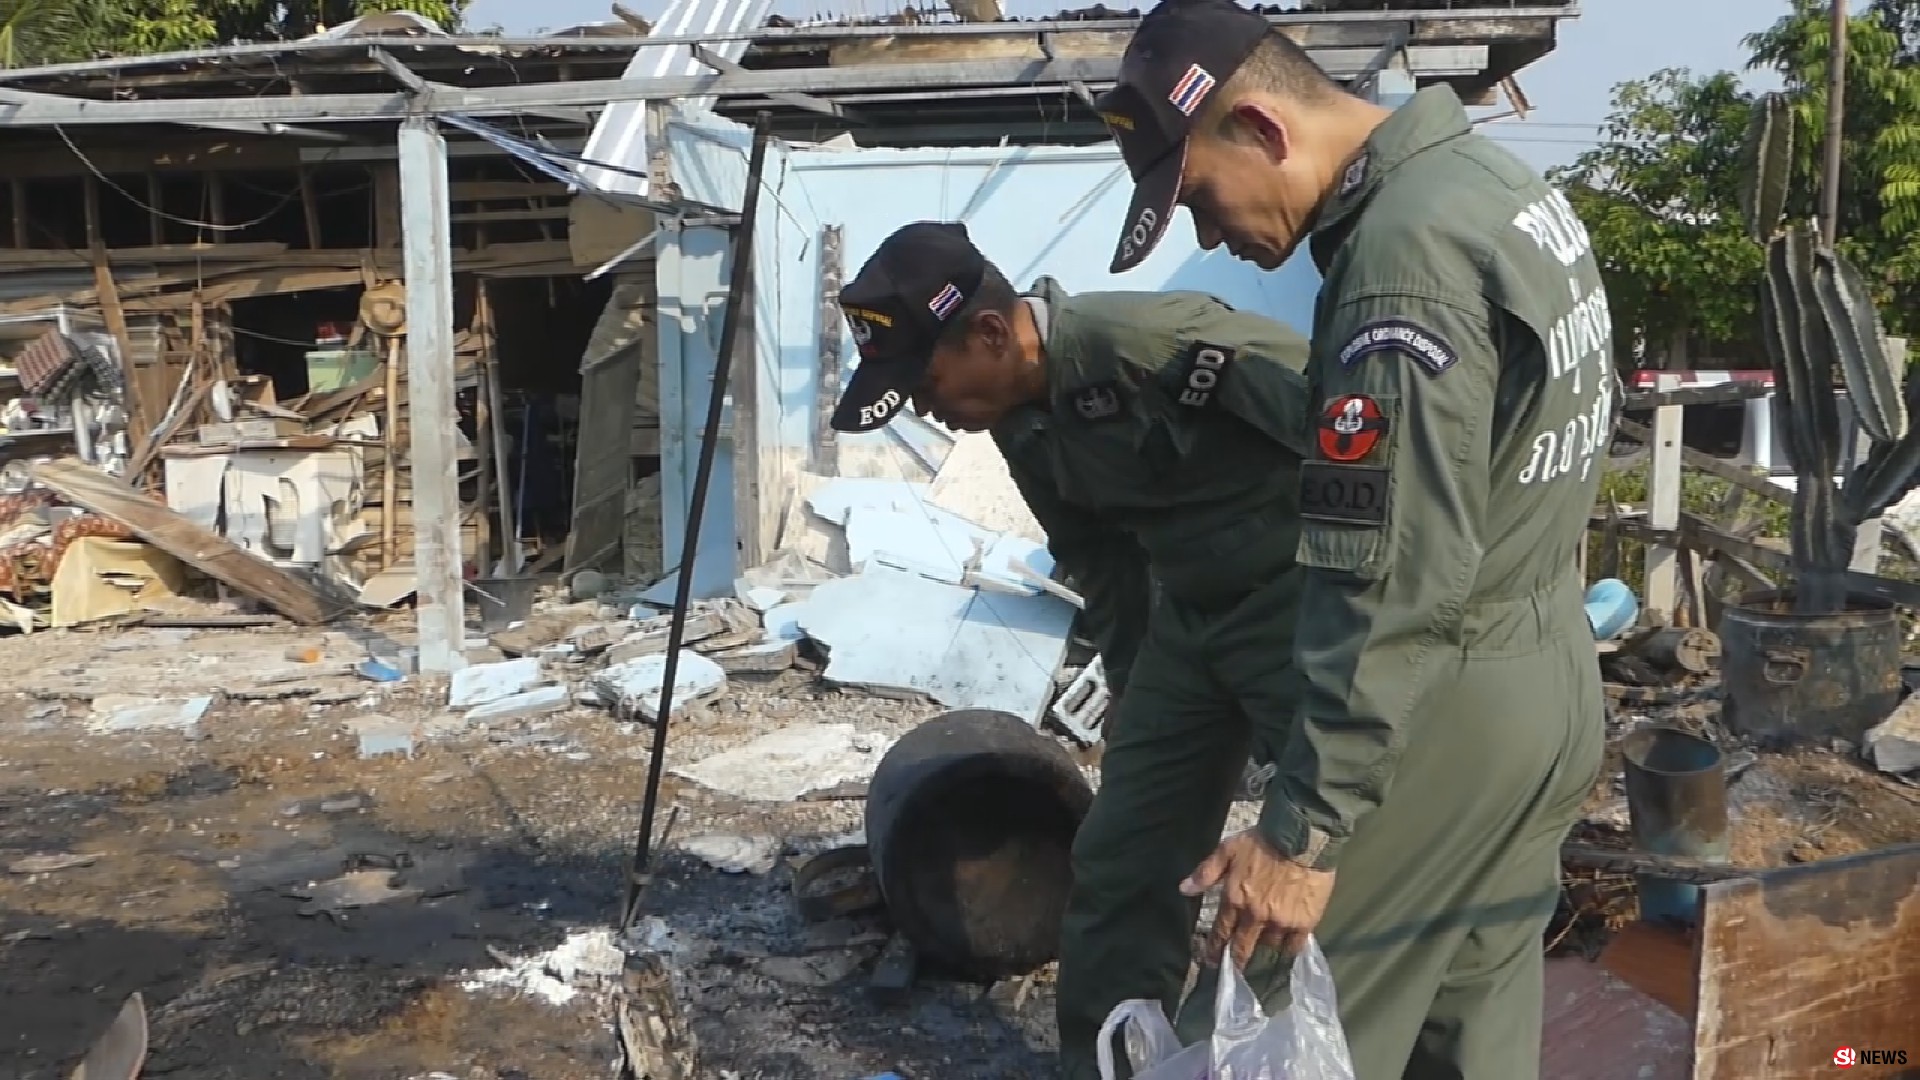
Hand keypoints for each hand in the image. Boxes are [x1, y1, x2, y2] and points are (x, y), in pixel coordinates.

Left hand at [1180, 830, 1335, 967]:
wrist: (1302, 836)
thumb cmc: (1262, 841)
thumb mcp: (1227, 850)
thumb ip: (1205, 873)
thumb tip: (1183, 889)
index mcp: (1234, 899)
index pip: (1221, 931)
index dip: (1214, 948)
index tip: (1210, 961)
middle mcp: (1255, 916)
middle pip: (1242, 947)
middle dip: (1235, 961)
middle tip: (1232, 970)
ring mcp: (1280, 922)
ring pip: (1268, 946)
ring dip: (1263, 948)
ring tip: (1262, 950)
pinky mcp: (1304, 923)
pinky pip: (1294, 946)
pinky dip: (1288, 949)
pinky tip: (1286, 948)